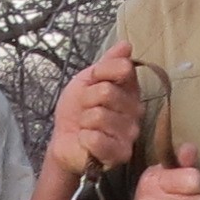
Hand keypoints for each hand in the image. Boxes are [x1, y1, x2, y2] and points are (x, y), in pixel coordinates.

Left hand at [44, 40, 139, 178]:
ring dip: (84, 120)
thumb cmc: (77, 110)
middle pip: (107, 91)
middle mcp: (136, 111)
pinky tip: (86, 141)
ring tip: (85, 126)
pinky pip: (96, 138)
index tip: (92, 82)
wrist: (64, 140)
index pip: (124, 69)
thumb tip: (126, 44)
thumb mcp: (87, 80)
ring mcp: (130, 134)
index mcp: (131, 90)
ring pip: (99, 115)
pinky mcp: (120, 154)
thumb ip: (107, 63)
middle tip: (85, 110)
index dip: (100, 73)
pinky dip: (84, 138)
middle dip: (86, 99)